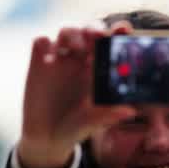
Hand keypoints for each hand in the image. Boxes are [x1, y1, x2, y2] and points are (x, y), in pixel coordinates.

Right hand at [17, 23, 138, 167]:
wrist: (45, 138)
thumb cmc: (75, 128)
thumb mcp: (91, 123)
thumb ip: (107, 115)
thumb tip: (130, 111)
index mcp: (99, 69)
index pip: (109, 43)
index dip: (116, 32)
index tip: (123, 29)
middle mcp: (80, 60)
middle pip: (88, 32)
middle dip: (94, 29)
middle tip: (97, 36)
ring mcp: (58, 60)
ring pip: (66, 32)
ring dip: (73, 34)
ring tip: (76, 47)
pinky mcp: (38, 63)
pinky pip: (40, 43)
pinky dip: (44, 44)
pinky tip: (48, 59)